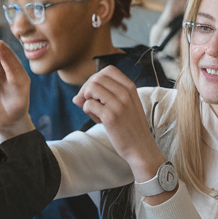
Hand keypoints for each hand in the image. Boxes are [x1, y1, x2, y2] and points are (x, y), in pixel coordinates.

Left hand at [73, 66, 164, 181]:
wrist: (141, 148)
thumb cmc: (130, 128)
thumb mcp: (124, 106)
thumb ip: (104, 97)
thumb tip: (76, 97)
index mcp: (130, 88)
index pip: (108, 70)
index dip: (96, 78)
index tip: (94, 93)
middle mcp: (126, 92)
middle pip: (97, 78)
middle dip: (87, 89)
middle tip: (88, 103)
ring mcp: (119, 104)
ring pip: (91, 88)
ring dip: (86, 99)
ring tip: (93, 111)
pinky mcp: (111, 116)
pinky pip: (88, 104)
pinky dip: (87, 111)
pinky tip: (97, 120)